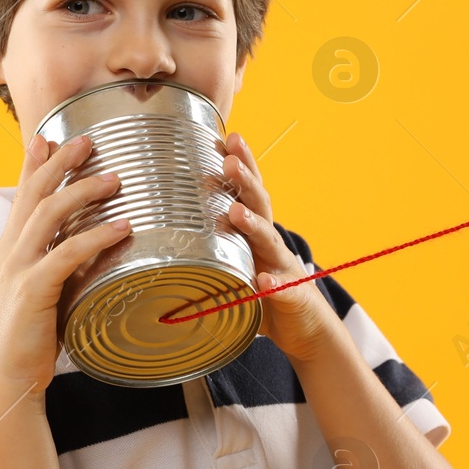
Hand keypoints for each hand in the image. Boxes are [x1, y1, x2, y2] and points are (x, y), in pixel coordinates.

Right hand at [0, 133, 132, 403]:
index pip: (22, 196)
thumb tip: (89, 249)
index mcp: (9, 250)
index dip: (35, 164)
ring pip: (49, 214)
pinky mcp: (32, 291)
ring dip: (83, 191)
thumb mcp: (39, 294)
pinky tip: (122, 227)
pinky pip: (67, 254)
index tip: (50, 136)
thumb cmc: (28, 341)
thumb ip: (56, 268)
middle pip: (34, 193)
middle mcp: (9, 252)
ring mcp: (17, 269)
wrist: (7, 381)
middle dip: (60, 162)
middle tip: (89, 140)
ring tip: (115, 178)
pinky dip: (97, 237)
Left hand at [222, 131, 339, 361]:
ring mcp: (284, 268)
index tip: (227, 138)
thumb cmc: (264, 293)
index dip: (242, 164)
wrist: (307, 330)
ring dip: (253, 225)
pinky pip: (281, 289)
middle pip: (260, 205)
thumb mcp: (234, 266)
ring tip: (236, 212)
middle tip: (229, 160)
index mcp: (256, 233)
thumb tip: (161, 239)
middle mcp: (271, 244)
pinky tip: (263, 280)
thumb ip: (208, 250)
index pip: (249, 192)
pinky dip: (273, 283)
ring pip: (269, 242)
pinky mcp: (292, 296)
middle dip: (245, 181)